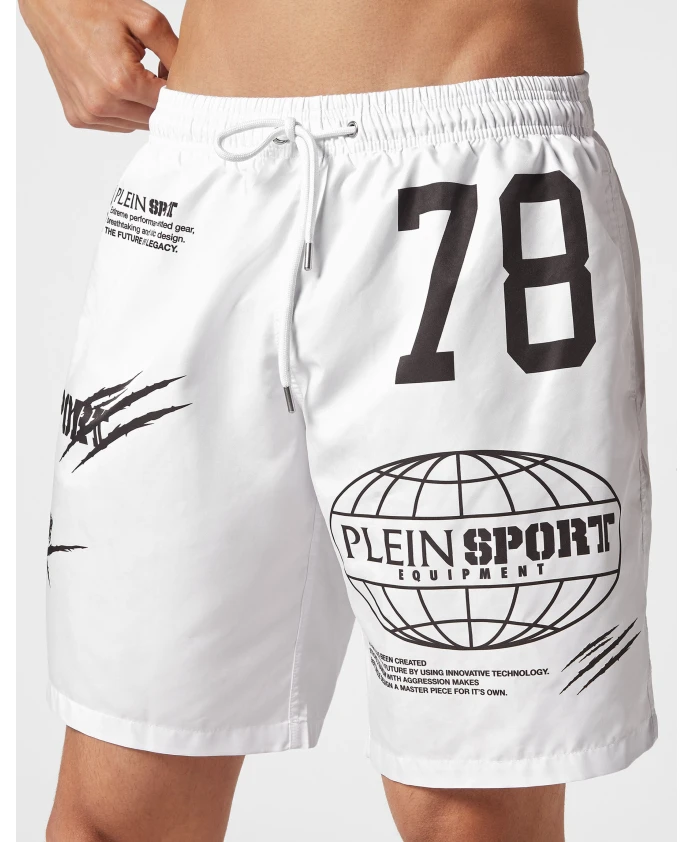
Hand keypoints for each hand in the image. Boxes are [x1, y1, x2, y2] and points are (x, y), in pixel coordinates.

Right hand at [19, 0, 177, 131]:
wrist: (51, 7)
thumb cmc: (93, 8)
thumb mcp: (146, 21)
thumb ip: (175, 54)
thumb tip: (191, 83)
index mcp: (121, 82)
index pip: (168, 106)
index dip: (177, 91)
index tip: (169, 74)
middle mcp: (102, 104)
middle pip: (153, 120)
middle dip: (159, 100)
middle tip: (151, 72)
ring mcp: (87, 114)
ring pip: (136, 125)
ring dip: (141, 108)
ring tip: (131, 77)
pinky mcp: (78, 118)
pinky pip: (115, 125)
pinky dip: (122, 111)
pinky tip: (115, 87)